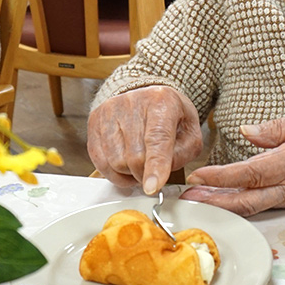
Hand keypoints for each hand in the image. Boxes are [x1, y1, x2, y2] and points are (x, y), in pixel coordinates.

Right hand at [87, 85, 203, 193]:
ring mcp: (110, 111)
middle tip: (152, 172)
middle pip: (135, 156)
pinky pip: (100, 160)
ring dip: (129, 173)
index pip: (157, 138)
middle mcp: (132, 102)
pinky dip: (113, 172)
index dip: (155, 166)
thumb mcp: (190, 132)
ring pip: (115, 162)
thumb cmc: (170, 116)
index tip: (153, 187)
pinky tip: (124, 165)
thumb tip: (161, 174)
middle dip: (144, 174)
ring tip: (138, 164)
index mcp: (162, 101)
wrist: (146, 97)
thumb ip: (183, 154)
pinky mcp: (94, 120)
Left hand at [180, 107, 284, 215]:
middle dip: (216, 200)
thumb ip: (281, 128)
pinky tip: (236, 200)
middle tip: (188, 200)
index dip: (222, 176)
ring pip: (258, 204)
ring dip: (229, 204)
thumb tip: (248, 133)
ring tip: (204, 201)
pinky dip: (249, 204)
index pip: (251, 171)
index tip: (199, 174)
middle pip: (248, 198)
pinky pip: (272, 204)